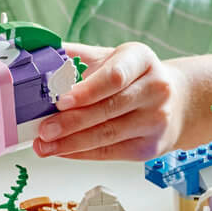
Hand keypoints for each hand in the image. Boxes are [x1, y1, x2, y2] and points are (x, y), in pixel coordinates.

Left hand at [34, 42, 187, 160]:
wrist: (174, 102)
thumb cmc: (132, 78)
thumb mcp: (109, 58)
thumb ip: (76, 57)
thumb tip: (37, 57)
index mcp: (142, 60)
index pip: (114, 77)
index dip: (87, 91)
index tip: (61, 100)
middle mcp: (155, 89)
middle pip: (108, 109)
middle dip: (71, 122)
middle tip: (43, 129)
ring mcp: (155, 120)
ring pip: (107, 135)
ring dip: (71, 143)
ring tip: (44, 145)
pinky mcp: (150, 146)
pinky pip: (110, 152)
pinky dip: (81, 153)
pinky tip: (62, 151)